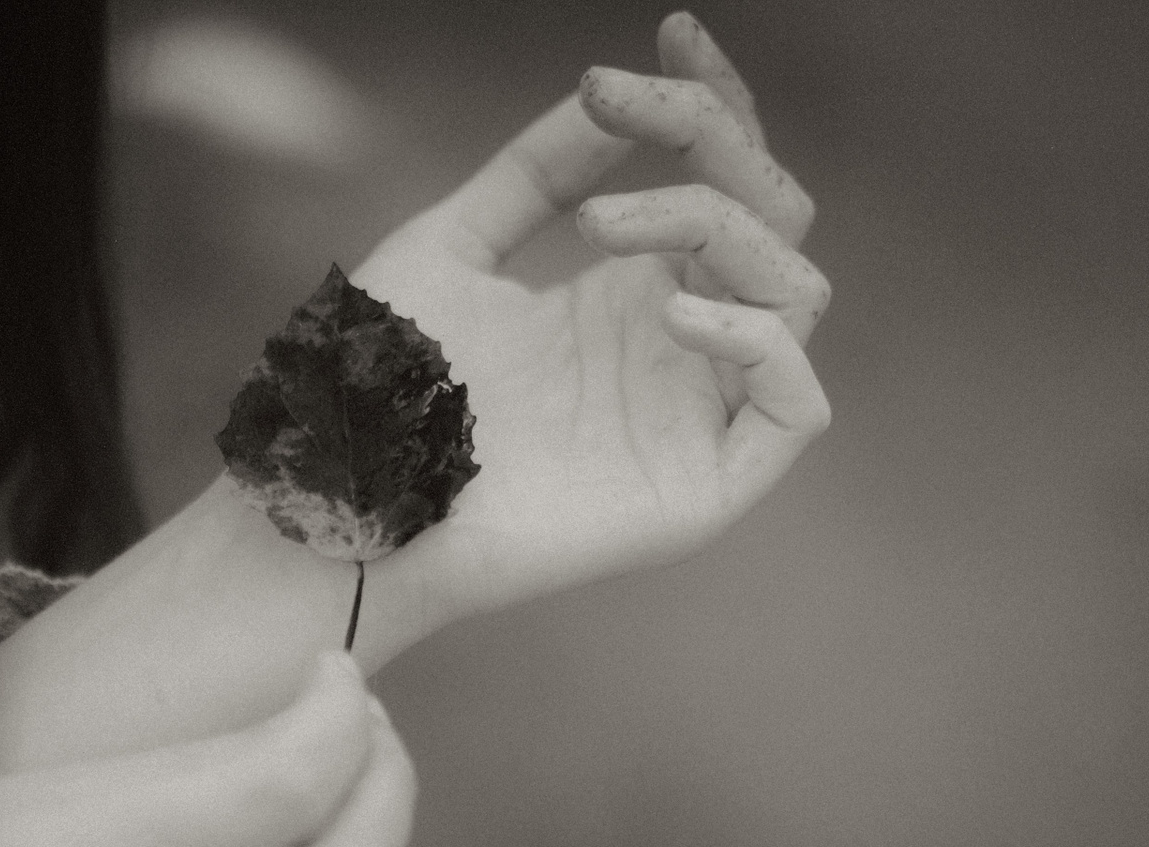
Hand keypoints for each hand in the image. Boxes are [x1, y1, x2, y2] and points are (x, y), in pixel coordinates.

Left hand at [355, 11, 831, 624]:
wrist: (349, 498)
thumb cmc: (387, 391)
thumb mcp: (457, 247)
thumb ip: (536, 173)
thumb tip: (608, 94)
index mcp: (631, 295)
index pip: (723, 182)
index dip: (716, 102)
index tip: (675, 30)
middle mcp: (678, 349)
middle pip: (773, 220)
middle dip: (716, 144)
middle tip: (623, 113)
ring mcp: (695, 417)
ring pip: (796, 293)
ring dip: (717, 225)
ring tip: (604, 227)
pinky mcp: (703, 489)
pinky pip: (799, 407)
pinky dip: (759, 340)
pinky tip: (671, 311)